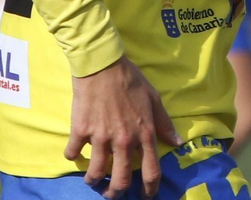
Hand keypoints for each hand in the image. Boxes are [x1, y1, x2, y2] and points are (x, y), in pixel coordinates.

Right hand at [66, 56, 181, 198]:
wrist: (102, 64)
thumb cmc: (130, 79)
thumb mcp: (154, 99)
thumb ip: (164, 124)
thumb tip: (177, 142)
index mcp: (144, 133)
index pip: (151, 171)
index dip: (149, 189)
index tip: (146, 195)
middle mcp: (123, 140)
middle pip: (120, 181)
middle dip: (116, 193)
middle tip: (112, 194)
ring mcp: (101, 137)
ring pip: (95, 174)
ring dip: (93, 181)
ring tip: (93, 180)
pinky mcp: (81, 131)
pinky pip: (73, 153)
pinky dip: (72, 156)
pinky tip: (75, 153)